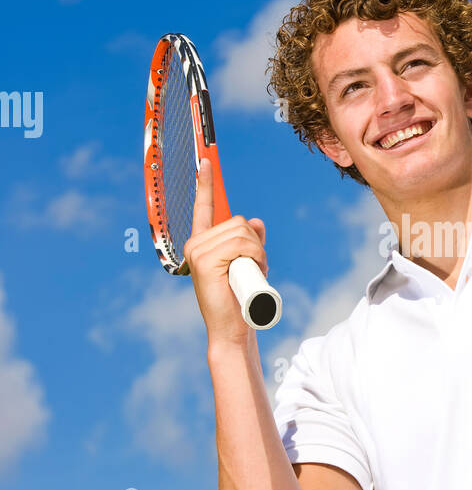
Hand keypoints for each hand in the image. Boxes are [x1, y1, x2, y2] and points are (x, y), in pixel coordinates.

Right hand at [183, 159, 267, 346]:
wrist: (233, 328)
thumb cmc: (241, 299)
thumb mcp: (249, 264)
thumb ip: (251, 241)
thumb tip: (255, 220)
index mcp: (203, 243)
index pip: (204, 208)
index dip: (205, 184)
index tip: (206, 161)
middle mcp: (195, 244)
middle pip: (238, 222)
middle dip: (256, 245)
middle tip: (255, 270)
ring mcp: (197, 251)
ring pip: (242, 233)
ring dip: (257, 253)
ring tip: (252, 275)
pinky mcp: (203, 260)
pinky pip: (240, 243)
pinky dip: (254, 256)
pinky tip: (249, 272)